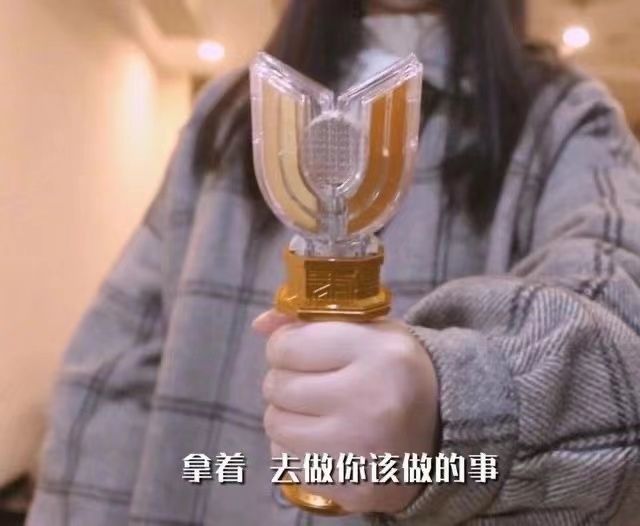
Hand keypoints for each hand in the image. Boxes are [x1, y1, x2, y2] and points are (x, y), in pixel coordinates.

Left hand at [253, 310, 439, 513]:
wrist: (444, 429)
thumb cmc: (394, 371)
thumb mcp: (367, 331)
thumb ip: (311, 321)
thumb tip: (260, 324)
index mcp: (378, 353)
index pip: (288, 346)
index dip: (284, 346)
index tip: (299, 350)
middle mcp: (370, 402)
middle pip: (277, 386)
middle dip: (286, 380)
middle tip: (311, 381)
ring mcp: (361, 451)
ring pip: (276, 425)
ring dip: (288, 414)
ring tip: (317, 409)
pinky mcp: (352, 487)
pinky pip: (289, 462)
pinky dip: (297, 448)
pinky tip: (325, 438)